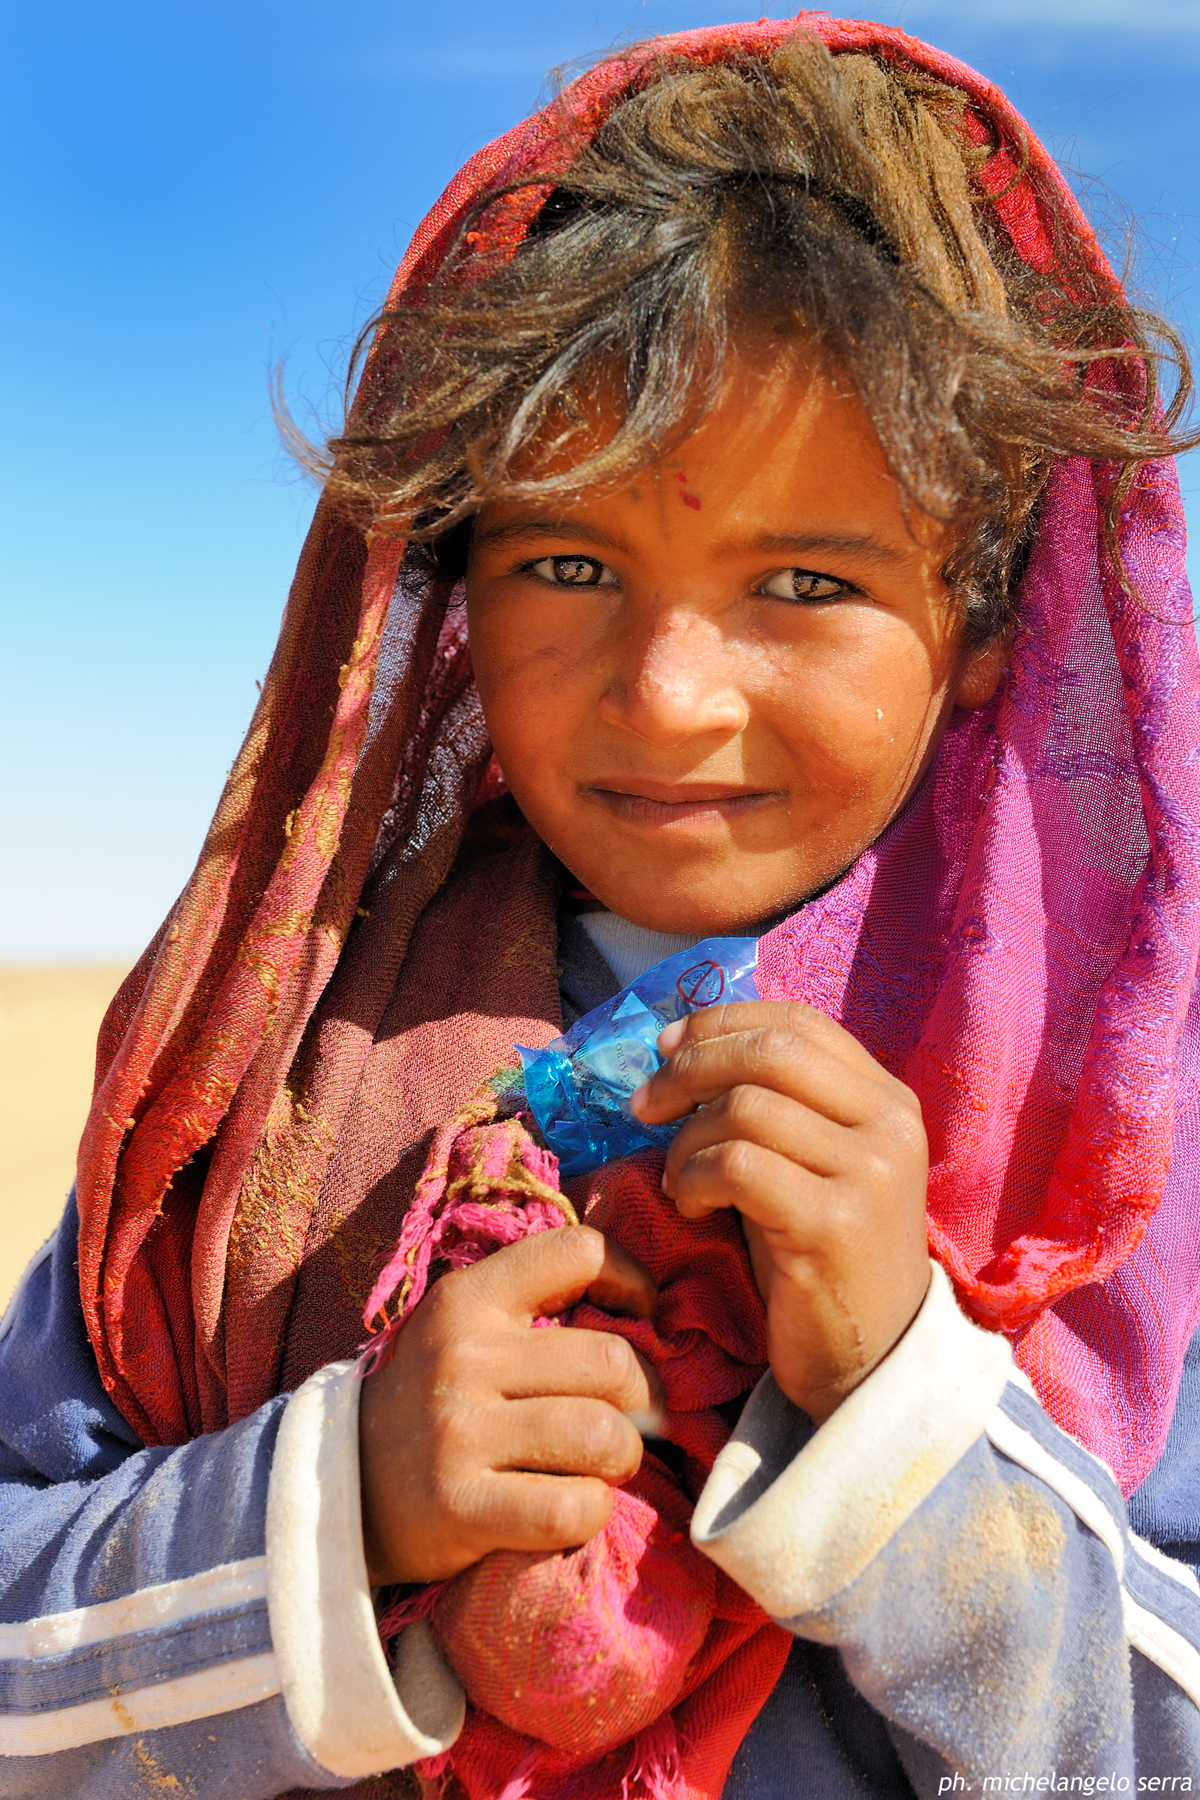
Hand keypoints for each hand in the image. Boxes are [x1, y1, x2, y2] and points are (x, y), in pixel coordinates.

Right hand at [359, 1227, 662, 1584]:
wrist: (341, 1487)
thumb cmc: (431, 1402)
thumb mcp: (463, 1331)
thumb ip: (536, 1309)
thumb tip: (650, 1313)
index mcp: (467, 1298)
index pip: (578, 1250)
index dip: (631, 1279)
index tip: (641, 1315)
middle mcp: (462, 1354)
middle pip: (612, 1360)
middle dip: (644, 1398)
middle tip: (631, 1419)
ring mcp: (458, 1431)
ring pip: (602, 1435)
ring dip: (623, 1458)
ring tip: (604, 1465)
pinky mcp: (459, 1505)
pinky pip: (572, 1507)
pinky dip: (592, 1511)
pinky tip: (573, 1506)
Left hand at [632, 1001, 929, 1425]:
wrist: (870, 1361)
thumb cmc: (818, 1254)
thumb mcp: (808, 1162)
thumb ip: (771, 1100)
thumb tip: (677, 1042)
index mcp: (886, 1099)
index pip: (797, 1023)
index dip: (720, 1024)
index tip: (665, 1049)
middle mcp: (889, 1126)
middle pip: (769, 1053)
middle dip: (689, 1069)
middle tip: (644, 1106)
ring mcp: (868, 1174)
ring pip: (746, 1108)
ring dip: (687, 1139)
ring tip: (678, 1177)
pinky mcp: (833, 1225)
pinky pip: (737, 1166)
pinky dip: (693, 1178)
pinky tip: (691, 1207)